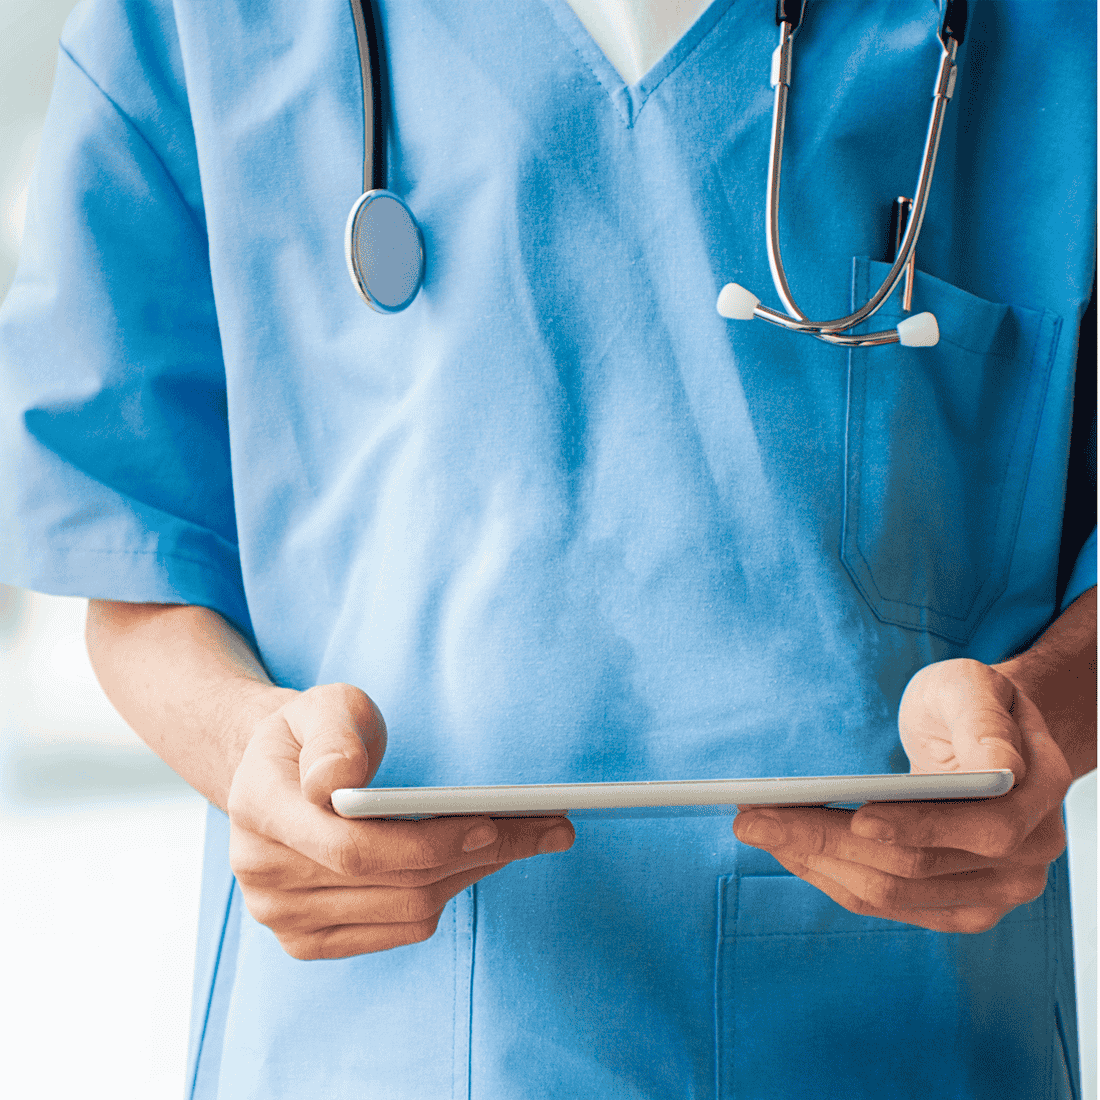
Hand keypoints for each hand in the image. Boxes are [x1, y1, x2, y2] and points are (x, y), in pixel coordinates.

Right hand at [227, 682, 573, 958]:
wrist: (278, 772)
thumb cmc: (315, 732)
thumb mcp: (324, 705)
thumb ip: (333, 735)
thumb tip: (336, 780)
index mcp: (258, 808)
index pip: (354, 848)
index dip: (427, 843)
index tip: (493, 823)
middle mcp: (261, 873)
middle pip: (394, 883)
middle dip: (478, 853)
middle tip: (548, 826)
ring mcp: (281, 916)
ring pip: (408, 910)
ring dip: (474, 873)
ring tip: (525, 837)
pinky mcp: (307, 940)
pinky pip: (401, 928)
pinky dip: (450, 892)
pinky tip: (478, 858)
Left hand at [732, 659, 1071, 931]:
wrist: (982, 740)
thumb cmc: (969, 705)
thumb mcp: (974, 686)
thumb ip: (984, 721)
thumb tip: (998, 767)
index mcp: (1038, 799)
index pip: (979, 829)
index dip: (916, 827)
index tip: (855, 815)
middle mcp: (1026, 859)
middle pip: (915, 866)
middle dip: (825, 840)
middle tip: (754, 817)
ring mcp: (992, 893)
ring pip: (890, 892)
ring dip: (814, 862)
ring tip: (757, 828)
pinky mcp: (955, 909)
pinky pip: (885, 903)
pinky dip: (830, 875)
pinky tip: (788, 846)